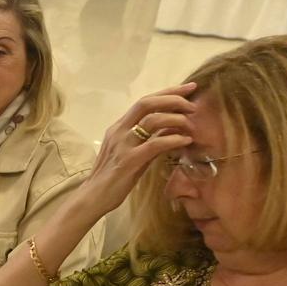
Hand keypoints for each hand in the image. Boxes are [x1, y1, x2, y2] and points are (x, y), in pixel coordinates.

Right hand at [81, 84, 196, 213]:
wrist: (93, 197)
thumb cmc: (113, 177)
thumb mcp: (132, 153)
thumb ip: (149, 139)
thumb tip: (172, 129)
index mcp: (119, 127)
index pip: (144, 101)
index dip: (168, 92)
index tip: (189, 88)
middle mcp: (119, 131)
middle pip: (147, 103)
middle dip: (173, 99)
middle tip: (193, 104)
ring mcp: (123, 145)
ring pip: (152, 120)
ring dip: (176, 118)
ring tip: (191, 125)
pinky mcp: (128, 160)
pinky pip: (155, 144)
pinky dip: (173, 139)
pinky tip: (186, 141)